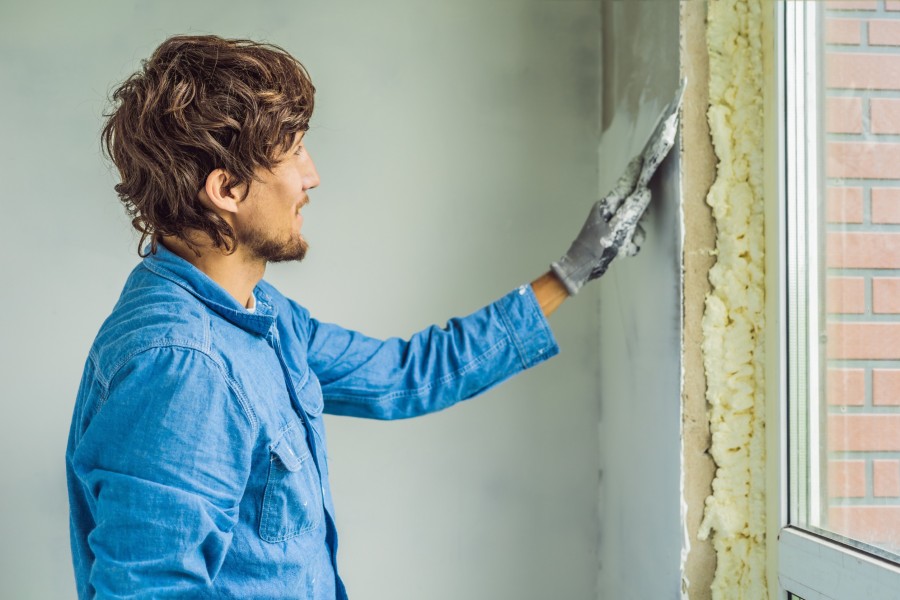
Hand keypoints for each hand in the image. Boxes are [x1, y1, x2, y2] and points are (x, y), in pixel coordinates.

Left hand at [550, 156, 651, 295]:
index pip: (626, 183)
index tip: (643, 157)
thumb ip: (632, 210)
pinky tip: (623, 251)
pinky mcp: (612, 234)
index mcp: (608, 204)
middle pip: (634, 205)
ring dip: (634, 235)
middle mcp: (609, 210)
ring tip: (625, 245)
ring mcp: (610, 222)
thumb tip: (644, 192)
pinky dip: (629, 244)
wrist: (581, 267)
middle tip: (635, 230)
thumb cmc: (596, 248)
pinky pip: (629, 235)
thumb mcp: (617, 229)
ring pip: (634, 222)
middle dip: (639, 219)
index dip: (636, 171)